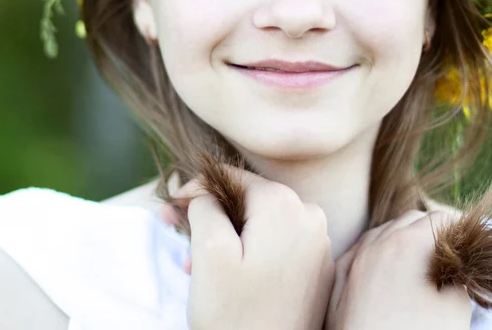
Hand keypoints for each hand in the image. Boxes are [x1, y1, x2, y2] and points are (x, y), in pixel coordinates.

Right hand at [160, 165, 334, 329]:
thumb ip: (205, 206)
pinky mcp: (318, 265)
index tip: (173, 205)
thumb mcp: (209, 252)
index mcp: (284, 204)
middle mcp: (309, 214)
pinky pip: (277, 242)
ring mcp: (318, 241)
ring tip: (196, 261)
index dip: (198, 187)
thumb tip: (206, 192)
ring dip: (227, 234)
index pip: (233, 177)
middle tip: (177, 231)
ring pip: (261, 222)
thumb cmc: (236, 316)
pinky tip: (227, 271)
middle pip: (248, 200)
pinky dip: (250, 248)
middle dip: (211, 214)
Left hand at [325, 210, 471, 329]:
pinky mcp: (340, 281)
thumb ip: (458, 278)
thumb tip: (454, 269)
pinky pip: (360, 252)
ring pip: (381, 232)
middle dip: (430, 230)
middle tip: (449, 253)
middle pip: (409, 220)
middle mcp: (377, 243)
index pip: (439, 219)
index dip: (458, 229)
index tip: (469, 243)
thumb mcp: (454, 310)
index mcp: (407, 244)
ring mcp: (355, 260)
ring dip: (402, 238)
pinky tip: (385, 266)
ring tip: (419, 261)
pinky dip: (377, 252)